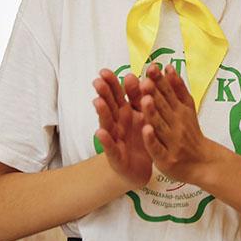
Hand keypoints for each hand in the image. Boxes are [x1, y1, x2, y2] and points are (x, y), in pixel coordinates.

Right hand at [93, 69, 152, 189]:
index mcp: (126, 112)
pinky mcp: (116, 156)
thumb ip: (140, 97)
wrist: (139, 169)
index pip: (118, 94)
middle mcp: (117, 123)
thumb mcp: (143, 116)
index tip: (105, 71)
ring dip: (103, 112)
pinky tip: (100, 133)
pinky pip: (110, 147)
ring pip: (107, 123)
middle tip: (98, 80)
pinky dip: (106, 140)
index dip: (112, 83)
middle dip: (104, 93)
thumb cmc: (140, 138)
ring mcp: (115, 138)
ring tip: (98, 101)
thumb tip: (137, 74)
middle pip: (110, 105)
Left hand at [139, 63, 219, 185]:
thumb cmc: (190, 133)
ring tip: (145, 100)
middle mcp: (176, 123)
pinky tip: (146, 130)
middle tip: (145, 80)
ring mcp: (171, 141)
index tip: (151, 68)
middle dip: (154, 93)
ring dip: (152, 112)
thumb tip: (169, 66)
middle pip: (163, 106)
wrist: (203, 162)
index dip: (159, 81)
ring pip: (159, 125)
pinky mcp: (165, 157)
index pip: (168, 92)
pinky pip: (157, 147)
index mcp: (179, 110)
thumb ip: (178, 88)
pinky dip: (152, 139)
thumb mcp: (188, 108)